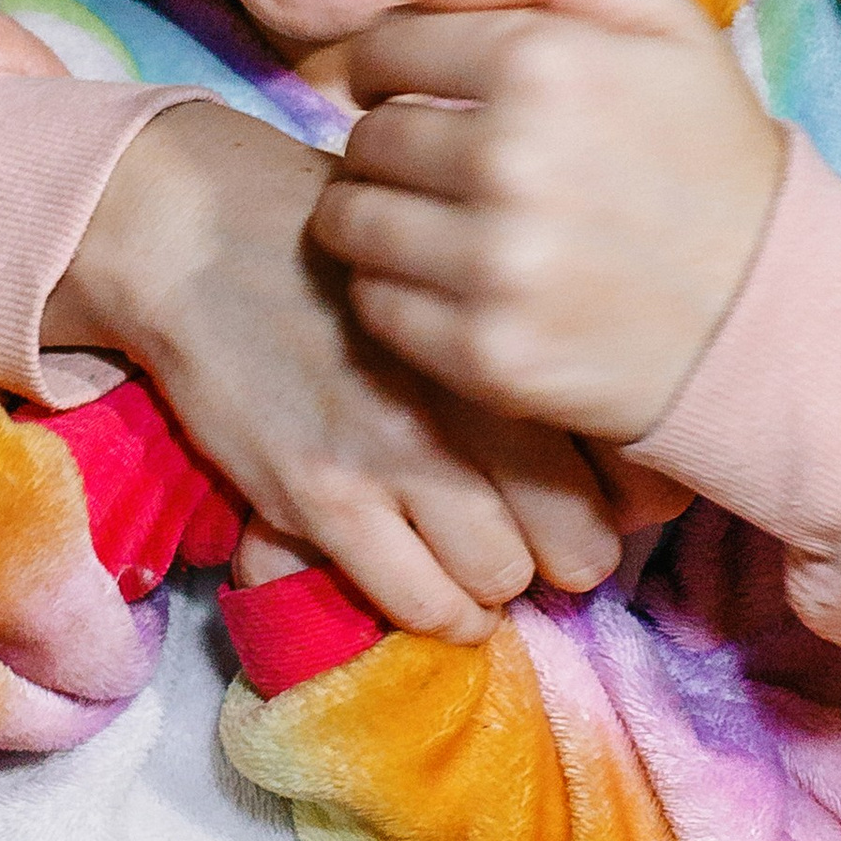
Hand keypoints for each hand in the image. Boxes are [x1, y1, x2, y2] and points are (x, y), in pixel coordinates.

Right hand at [42, 99, 627, 640]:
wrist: (206, 231)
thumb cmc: (346, 240)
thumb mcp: (459, 258)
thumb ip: (530, 329)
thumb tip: (603, 416)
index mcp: (517, 328)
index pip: (630, 463)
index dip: (633, 501)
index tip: (612, 500)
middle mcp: (473, 394)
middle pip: (581, 540)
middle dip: (569, 550)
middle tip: (544, 535)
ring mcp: (398, 452)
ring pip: (502, 581)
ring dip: (495, 580)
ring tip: (477, 553)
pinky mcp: (323, 495)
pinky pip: (419, 602)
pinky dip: (436, 609)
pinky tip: (429, 583)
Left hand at [307, 0, 787, 443]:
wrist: (768, 308)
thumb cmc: (706, 148)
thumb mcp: (661, 16)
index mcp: (544, 62)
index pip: (383, 48)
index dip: (392, 62)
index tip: (420, 84)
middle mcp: (509, 162)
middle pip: (367, 137)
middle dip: (390, 137)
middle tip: (441, 155)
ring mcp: (495, 267)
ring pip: (350, 221)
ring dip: (375, 211)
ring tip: (433, 213)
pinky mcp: (486, 355)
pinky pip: (374, 305)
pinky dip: (395, 287)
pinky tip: (453, 275)